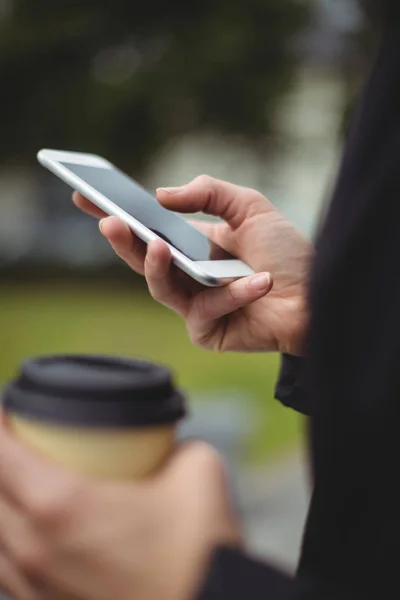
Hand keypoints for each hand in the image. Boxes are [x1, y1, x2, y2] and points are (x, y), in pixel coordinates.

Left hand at [0, 418, 239, 599]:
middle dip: (1, 460)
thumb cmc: (200, 552)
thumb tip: (164, 444)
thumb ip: (173, 443)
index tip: (10, 411)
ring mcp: (35, 588)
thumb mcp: (198, 470)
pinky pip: (9, 568)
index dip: (0, 424)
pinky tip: (39, 532)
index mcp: (59, 506)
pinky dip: (13, 541)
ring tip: (25, 484)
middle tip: (20, 440)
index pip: (1, 453)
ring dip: (4, 502)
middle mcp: (34, 550)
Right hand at [73, 175, 311, 354]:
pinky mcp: (207, 332)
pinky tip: (261, 282)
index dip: (117, 216)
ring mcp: (194, 306)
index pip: (147, 230)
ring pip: (160, 288)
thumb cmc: (287, 254)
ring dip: (157, 267)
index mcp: (193, 246)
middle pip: (143, 260)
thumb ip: (209, 192)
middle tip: (109, 220)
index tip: (85, 197)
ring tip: (159, 244)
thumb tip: (161, 196)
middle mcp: (188, 276)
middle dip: (123, 241)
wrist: (318, 297)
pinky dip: (233, 293)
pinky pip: (207, 310)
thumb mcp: (250, 208)